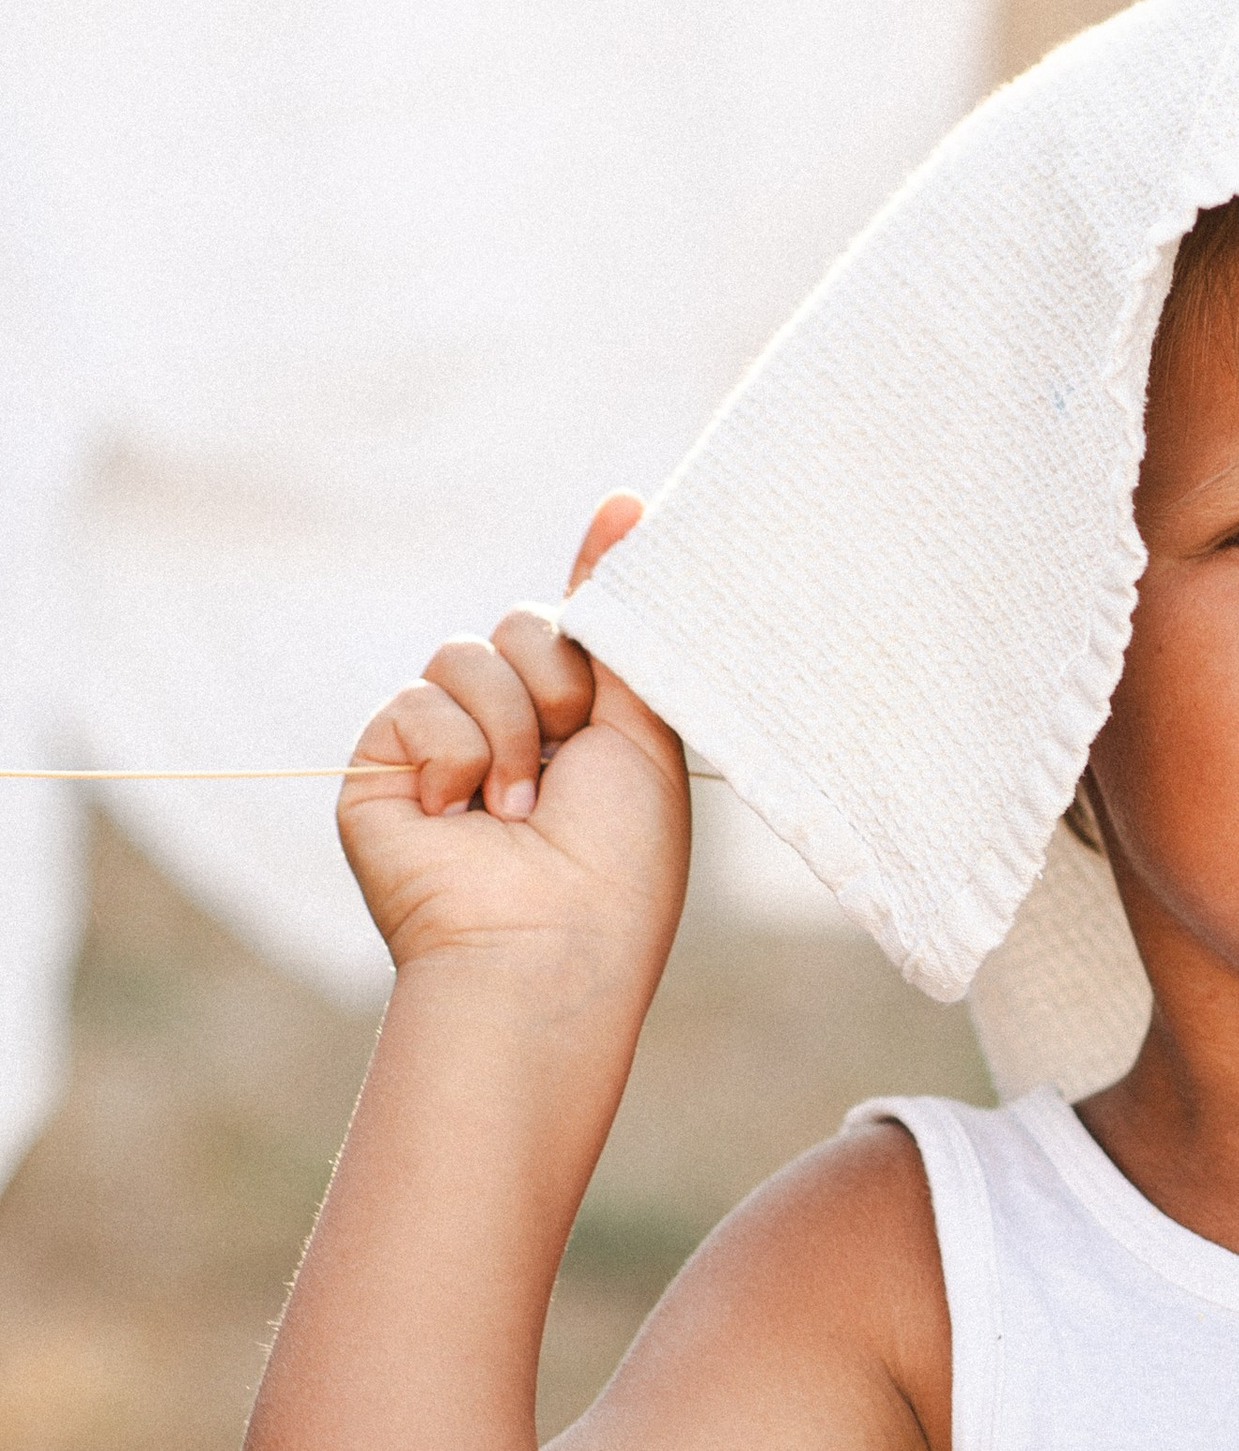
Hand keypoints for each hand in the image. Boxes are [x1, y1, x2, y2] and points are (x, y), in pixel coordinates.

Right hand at [338, 494, 689, 977]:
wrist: (549, 948)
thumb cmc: (616, 864)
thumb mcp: (644, 733)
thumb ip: (624, 628)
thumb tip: (624, 502)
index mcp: (575, 724)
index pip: (569, 627)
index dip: (590, 590)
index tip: (625, 511)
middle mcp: (505, 728)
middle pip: (519, 624)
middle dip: (558, 678)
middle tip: (575, 748)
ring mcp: (438, 746)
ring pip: (464, 655)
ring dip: (511, 729)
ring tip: (521, 810)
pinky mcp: (381, 766)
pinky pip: (415, 703)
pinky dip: (454, 757)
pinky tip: (463, 817)